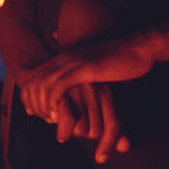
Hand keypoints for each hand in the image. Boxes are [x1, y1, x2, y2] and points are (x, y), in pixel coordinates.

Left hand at [22, 33, 161, 161]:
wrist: (139, 48)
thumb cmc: (121, 61)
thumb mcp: (95, 68)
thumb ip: (83, 75)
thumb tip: (77, 89)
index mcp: (65, 57)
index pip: (36, 75)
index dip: (29, 94)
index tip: (34, 112)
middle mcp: (65, 58)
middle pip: (35, 80)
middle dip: (32, 101)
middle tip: (39, 118)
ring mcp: (73, 62)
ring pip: (43, 85)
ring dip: (42, 105)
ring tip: (48, 120)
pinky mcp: (84, 69)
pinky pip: (59, 87)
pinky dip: (54, 103)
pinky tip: (57, 115)